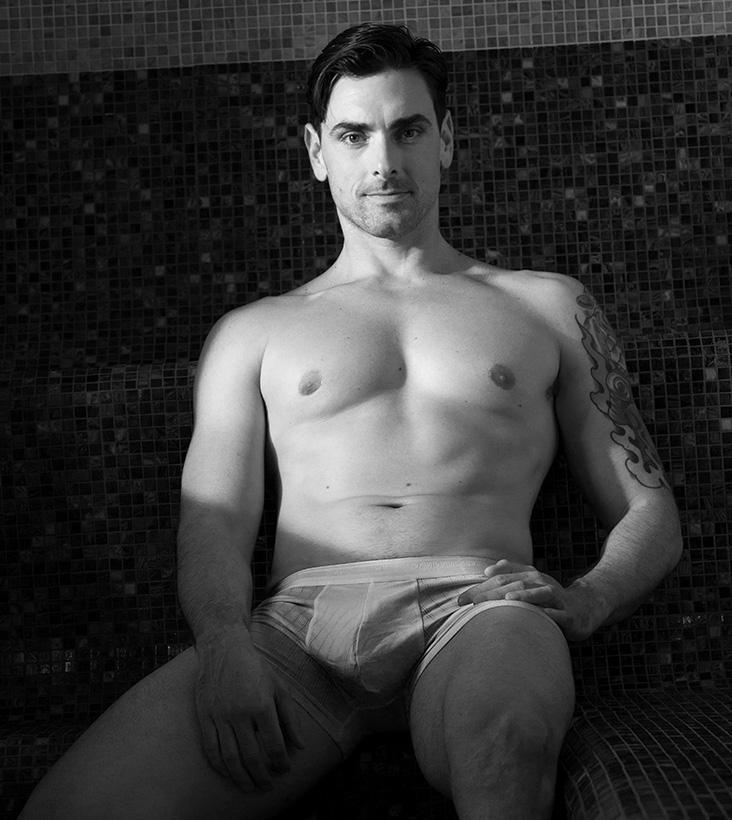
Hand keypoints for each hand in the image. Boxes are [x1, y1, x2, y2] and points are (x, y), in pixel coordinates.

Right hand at [194, 624, 304, 792]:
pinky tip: (229, 774)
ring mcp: (219, 716)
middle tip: (268, 786)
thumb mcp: (278, 687)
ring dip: (241, 778)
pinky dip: (220, 767)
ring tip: (250, 787)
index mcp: (261, 704)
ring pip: (230, 758)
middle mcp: (240, 713)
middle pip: (251, 757)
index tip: (284, 770)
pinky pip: (211, 749)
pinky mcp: (204, 717)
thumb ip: (290, 717)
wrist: (223, 648)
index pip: (273, 744)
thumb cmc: (254, 667)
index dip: (281, 762)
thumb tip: (301, 746)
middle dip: (262, 777)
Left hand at [456, 559, 596, 640]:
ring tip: (507, 598)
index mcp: (529, 576)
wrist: (584, 608)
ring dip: (524, 595)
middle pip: (515, 584)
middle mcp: (542, 582)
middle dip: (492, 593)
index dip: (479, 588)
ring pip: (539, 594)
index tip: (460, 600)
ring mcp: (557, 598)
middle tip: (472, 602)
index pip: (500, 579)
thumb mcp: (529, 584)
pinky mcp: (569, 615)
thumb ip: (509, 574)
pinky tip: (539, 615)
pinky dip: (549, 614)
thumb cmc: (549, 598)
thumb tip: (487, 571)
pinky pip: (558, 614)